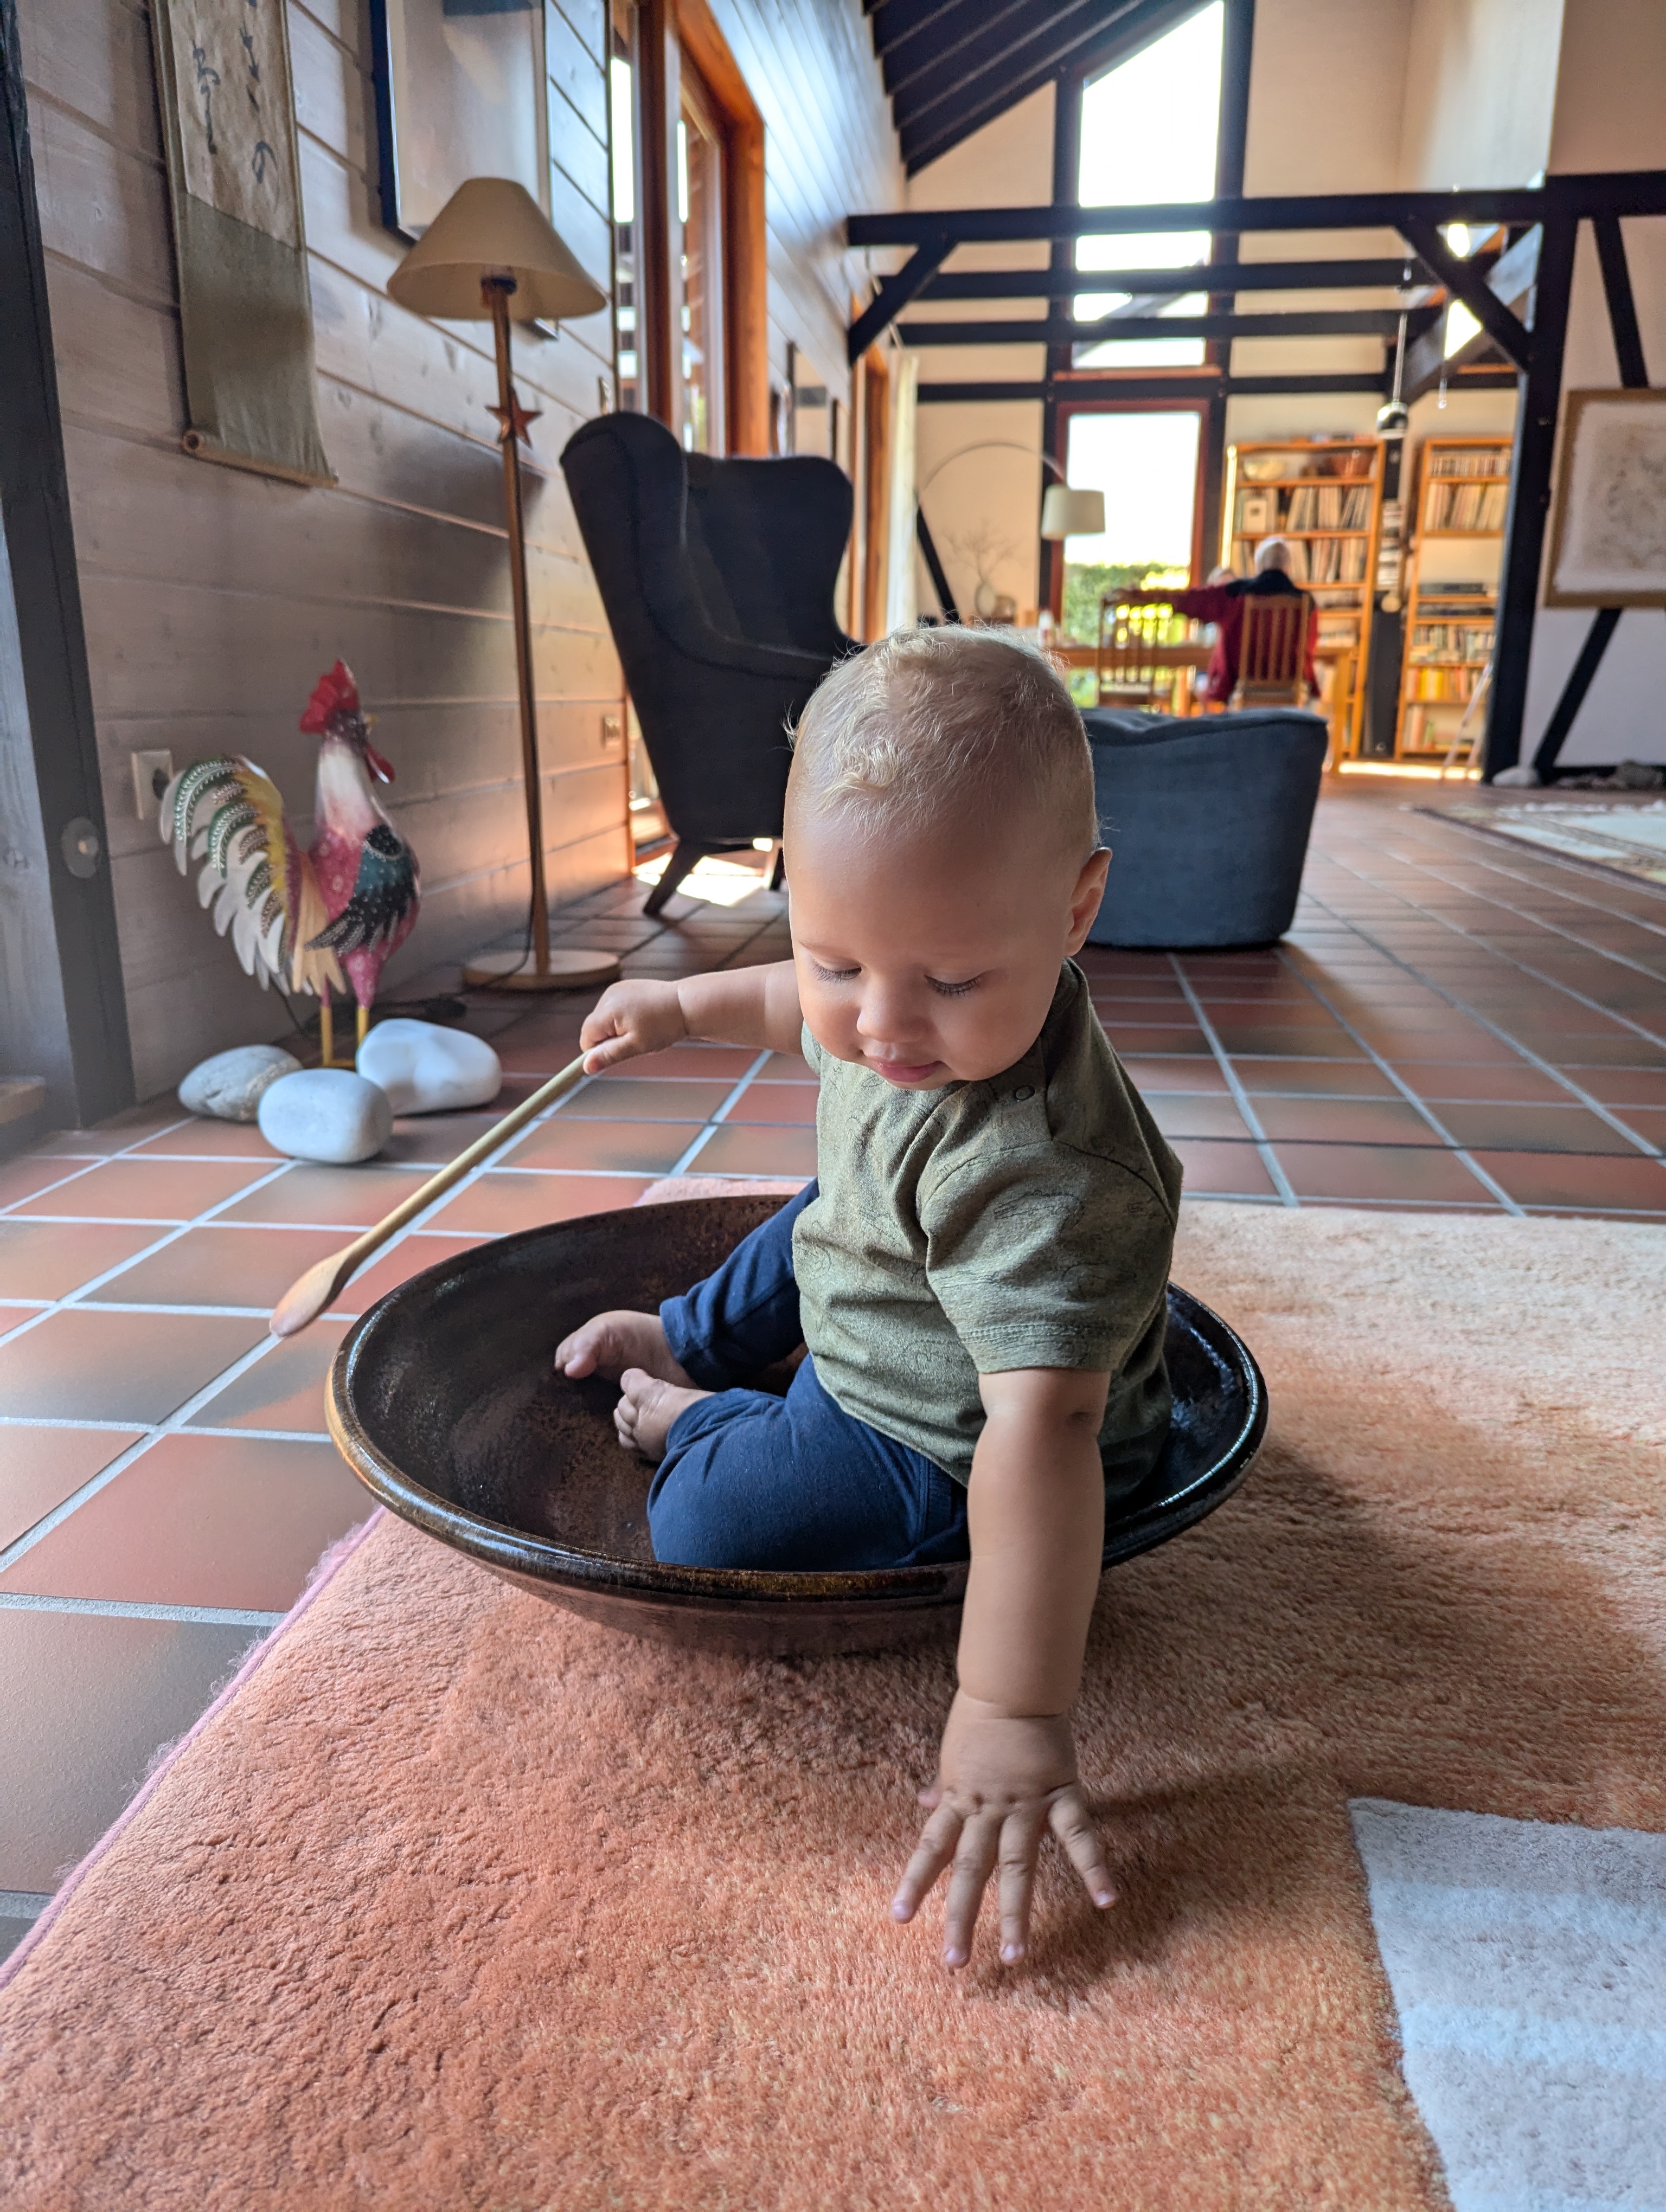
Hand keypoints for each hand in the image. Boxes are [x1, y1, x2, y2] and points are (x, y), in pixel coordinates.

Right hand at [580, 979, 686, 1071]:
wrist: (686, 1004)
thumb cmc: (664, 1025)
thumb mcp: (636, 1046)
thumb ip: (609, 1055)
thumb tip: (586, 1066)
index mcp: (608, 1010)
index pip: (586, 1036)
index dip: (597, 1050)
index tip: (616, 1054)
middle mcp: (608, 996)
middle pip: (594, 1027)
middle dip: (610, 1039)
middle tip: (636, 1041)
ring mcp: (616, 989)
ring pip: (605, 1019)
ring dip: (617, 1029)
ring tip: (642, 1029)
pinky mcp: (625, 987)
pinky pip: (615, 1009)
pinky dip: (624, 1018)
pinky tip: (643, 1020)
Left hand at [890, 1692, 1114, 1968]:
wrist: (1014, 1683)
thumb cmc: (981, 1717)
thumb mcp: (953, 1754)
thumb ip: (943, 1786)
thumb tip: (922, 1802)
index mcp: (960, 1799)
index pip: (931, 1847)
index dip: (915, 1882)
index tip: (899, 1918)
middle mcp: (988, 1809)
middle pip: (970, 1870)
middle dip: (961, 1918)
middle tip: (954, 1963)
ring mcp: (1025, 1805)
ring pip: (1017, 1866)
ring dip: (1015, 1912)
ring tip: (1014, 1955)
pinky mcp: (1060, 1792)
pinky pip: (1078, 1835)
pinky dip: (1093, 1867)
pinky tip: (1106, 1900)